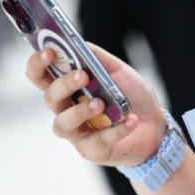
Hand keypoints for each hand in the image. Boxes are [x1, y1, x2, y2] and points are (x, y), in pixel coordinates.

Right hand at [25, 43, 165, 166]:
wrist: (156, 125)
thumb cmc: (131, 96)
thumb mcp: (117, 70)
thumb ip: (96, 57)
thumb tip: (75, 42)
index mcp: (67, 88)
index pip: (40, 76)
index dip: (37, 64)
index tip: (49, 52)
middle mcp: (66, 111)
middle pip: (50, 98)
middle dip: (63, 85)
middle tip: (83, 76)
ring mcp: (77, 133)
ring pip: (63, 124)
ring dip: (80, 111)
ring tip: (101, 103)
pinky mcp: (93, 151)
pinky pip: (98, 141)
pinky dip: (117, 130)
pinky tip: (131, 120)